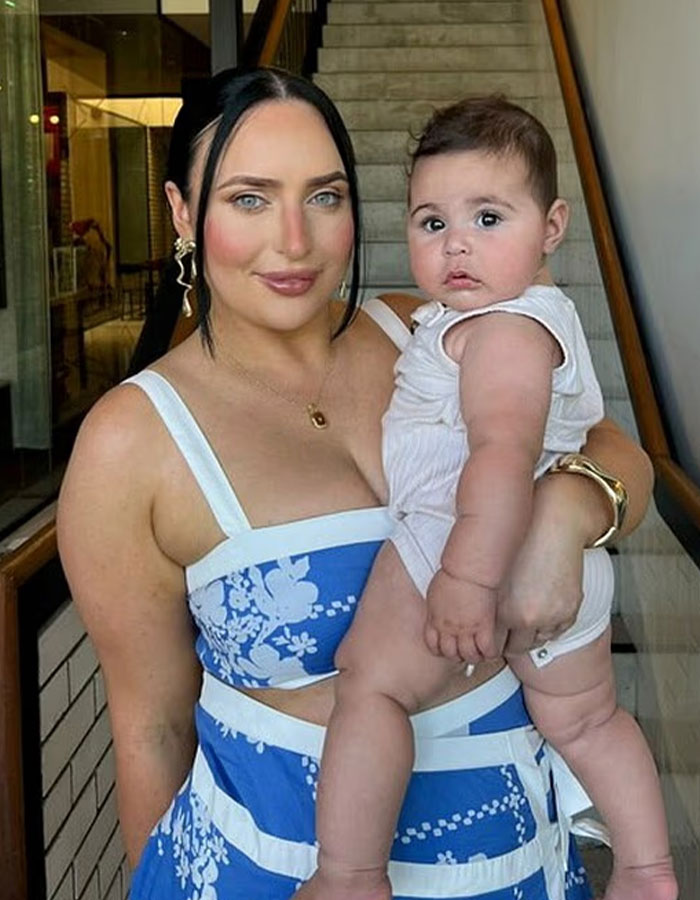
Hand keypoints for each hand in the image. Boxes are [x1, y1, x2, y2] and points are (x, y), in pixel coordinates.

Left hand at [424, 569, 505, 662]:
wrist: (468, 572)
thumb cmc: (454, 574)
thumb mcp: (436, 591)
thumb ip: (437, 604)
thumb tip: (440, 604)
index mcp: (435, 619)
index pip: (433, 645)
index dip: (440, 650)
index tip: (447, 648)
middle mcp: (449, 628)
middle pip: (450, 654)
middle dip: (457, 656)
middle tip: (465, 653)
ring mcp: (466, 630)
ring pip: (469, 655)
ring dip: (475, 656)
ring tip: (480, 653)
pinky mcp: (484, 627)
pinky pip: (487, 650)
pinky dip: (490, 653)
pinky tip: (492, 650)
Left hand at [498, 481, 584, 654]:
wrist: (555, 525)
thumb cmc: (521, 543)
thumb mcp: (492, 572)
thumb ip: (485, 603)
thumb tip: (475, 624)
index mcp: (501, 608)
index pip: (490, 645)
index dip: (487, 642)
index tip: (486, 638)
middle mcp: (525, 617)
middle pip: (512, 648)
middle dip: (506, 641)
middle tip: (503, 631)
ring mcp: (549, 617)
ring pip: (535, 643)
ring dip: (528, 635)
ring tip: (522, 618)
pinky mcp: (568, 613)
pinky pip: (555, 633)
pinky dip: (547, 627)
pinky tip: (541, 611)